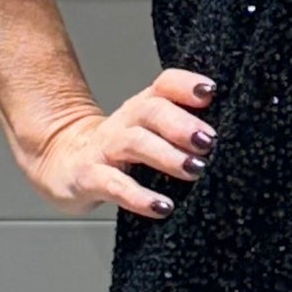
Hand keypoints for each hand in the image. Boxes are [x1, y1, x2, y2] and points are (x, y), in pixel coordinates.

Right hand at [23, 66, 215, 215]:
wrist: (59, 161)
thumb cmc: (117, 151)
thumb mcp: (146, 132)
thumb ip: (180, 130)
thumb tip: (233, 138)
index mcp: (142, 108)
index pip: (164, 85)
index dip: (186, 85)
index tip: (210, 92)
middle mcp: (124, 123)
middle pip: (151, 110)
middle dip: (181, 124)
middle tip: (209, 141)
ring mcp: (104, 149)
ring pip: (134, 143)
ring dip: (167, 156)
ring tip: (194, 170)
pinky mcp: (88, 178)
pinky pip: (114, 185)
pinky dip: (138, 196)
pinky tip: (162, 206)